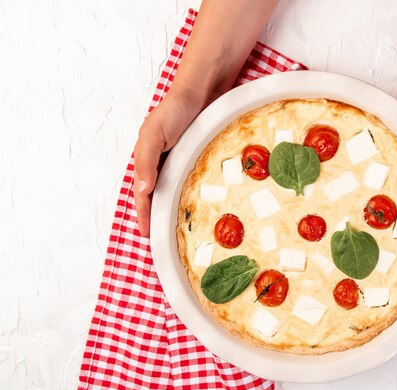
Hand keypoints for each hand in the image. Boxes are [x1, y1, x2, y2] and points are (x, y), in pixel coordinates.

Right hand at [133, 92, 202, 236]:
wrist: (202, 91)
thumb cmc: (174, 110)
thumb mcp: (153, 133)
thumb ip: (146, 160)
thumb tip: (144, 190)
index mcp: (147, 160)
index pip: (143, 195)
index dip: (144, 215)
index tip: (148, 236)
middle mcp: (163, 164)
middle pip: (159, 197)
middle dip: (159, 218)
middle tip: (165, 241)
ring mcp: (182, 162)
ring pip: (176, 192)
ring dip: (176, 210)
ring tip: (181, 230)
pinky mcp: (199, 158)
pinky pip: (194, 182)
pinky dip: (195, 196)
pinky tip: (202, 207)